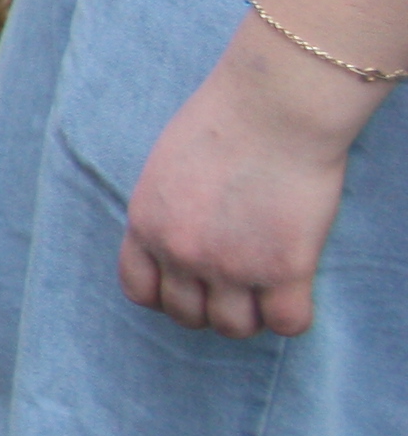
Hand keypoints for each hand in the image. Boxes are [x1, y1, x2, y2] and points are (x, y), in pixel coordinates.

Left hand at [119, 24, 378, 335]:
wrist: (273, 108)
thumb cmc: (225, 120)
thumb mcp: (167, 166)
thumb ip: (169, 208)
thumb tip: (186, 231)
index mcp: (146, 224)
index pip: (140, 290)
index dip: (167, 295)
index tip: (191, 286)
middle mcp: (180, 252)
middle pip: (186, 315)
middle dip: (209, 307)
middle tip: (236, 288)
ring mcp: (229, 265)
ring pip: (233, 327)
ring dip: (250, 316)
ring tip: (266, 292)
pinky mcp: (282, 268)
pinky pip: (286, 323)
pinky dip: (292, 317)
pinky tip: (296, 294)